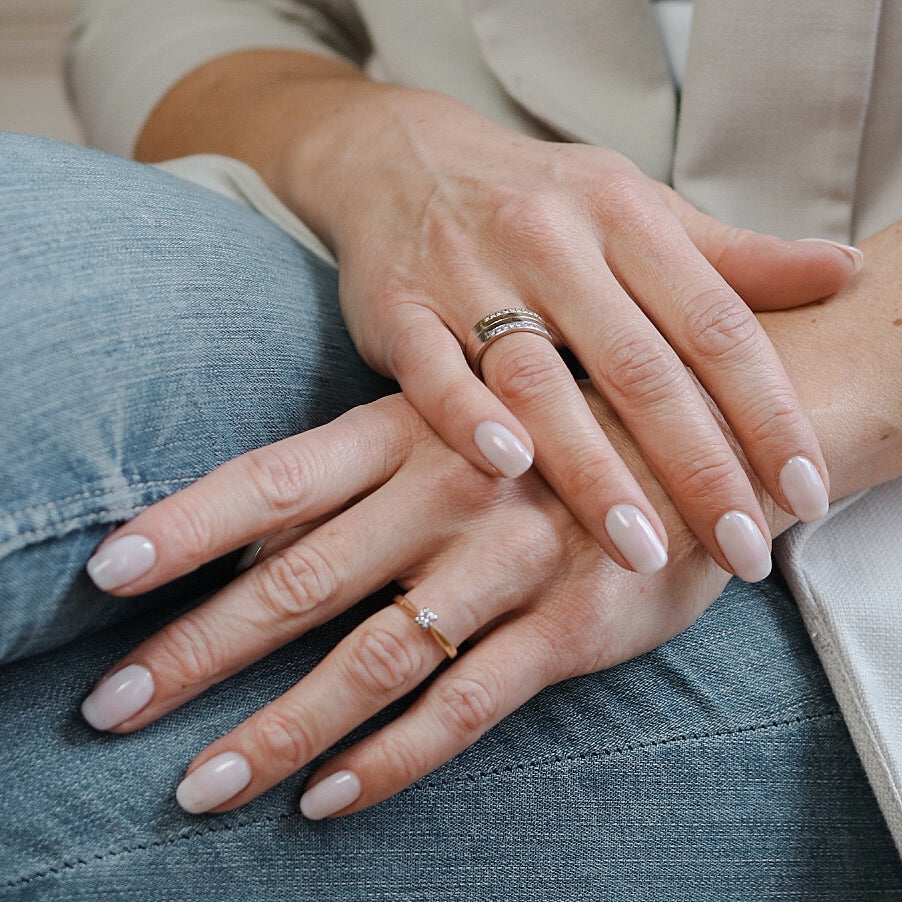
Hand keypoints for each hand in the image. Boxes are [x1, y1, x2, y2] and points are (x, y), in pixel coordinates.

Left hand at [80, 390, 760, 817]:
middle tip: (115, 708)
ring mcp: (510, 564)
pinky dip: (392, 759)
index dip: (185, 524)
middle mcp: (450, 494)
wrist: (699, 433)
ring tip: (202, 785)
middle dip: (200, 652)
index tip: (107, 576)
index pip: (273, 478)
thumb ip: (361, 473)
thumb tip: (248, 535)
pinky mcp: (571, 627)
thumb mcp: (455, 419)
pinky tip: (326, 799)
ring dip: (280, 728)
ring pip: (373, 659)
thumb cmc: (554, 426)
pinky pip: (466, 706)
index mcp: (411, 430)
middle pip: (301, 581)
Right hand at [275, 78, 851, 579]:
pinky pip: (433, 371)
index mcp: (625, 216)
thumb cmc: (536, 197)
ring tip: (644, 549)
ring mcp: (469, 275)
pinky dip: (467, 418)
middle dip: (697, 465)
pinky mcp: (400, 310)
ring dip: (592, 469)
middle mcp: (552, 244)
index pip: (716, 322)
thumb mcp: (636, 206)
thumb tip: (844, 271)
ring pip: (540, 378)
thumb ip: (731, 255)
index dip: (769, 410)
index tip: (805, 489)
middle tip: (743, 549)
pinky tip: (508, 467)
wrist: (403, 158)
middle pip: (638, 365)